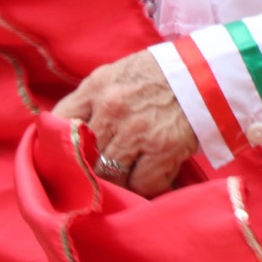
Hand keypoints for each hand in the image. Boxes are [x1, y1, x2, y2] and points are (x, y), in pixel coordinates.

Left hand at [53, 50, 199, 196]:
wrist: (206, 73)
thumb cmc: (159, 75)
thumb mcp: (117, 74)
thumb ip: (91, 99)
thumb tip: (65, 131)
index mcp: (97, 86)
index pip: (58, 120)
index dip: (56, 142)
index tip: (61, 154)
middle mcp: (112, 109)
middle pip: (83, 156)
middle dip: (86, 170)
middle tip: (92, 178)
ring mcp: (137, 132)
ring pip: (109, 176)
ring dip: (115, 183)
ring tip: (122, 182)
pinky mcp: (163, 150)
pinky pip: (141, 185)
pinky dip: (143, 188)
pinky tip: (148, 179)